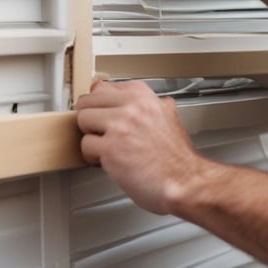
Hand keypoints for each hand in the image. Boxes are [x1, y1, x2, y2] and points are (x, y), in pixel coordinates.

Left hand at [76, 78, 199, 213]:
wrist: (185, 180)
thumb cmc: (176, 157)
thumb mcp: (168, 117)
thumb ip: (148, 104)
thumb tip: (127, 96)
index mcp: (145, 97)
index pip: (105, 87)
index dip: (102, 105)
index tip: (104, 112)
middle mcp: (133, 107)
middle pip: (88, 101)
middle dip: (91, 119)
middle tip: (102, 132)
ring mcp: (121, 126)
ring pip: (83, 120)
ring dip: (91, 137)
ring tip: (107, 147)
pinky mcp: (111, 149)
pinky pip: (85, 146)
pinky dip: (93, 157)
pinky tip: (108, 161)